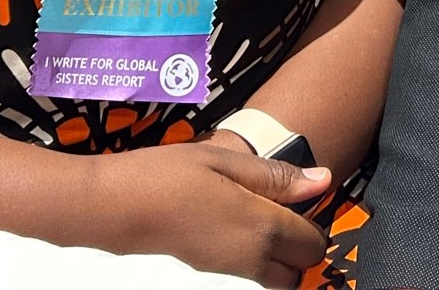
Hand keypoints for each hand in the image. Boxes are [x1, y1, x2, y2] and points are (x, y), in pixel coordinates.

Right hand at [84, 141, 330, 285]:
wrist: (116, 208)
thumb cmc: (167, 176)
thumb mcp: (226, 160)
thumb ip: (277, 175)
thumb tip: (322, 180)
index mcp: (261, 227)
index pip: (314, 243)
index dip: (316, 220)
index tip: (304, 196)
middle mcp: (251, 257)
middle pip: (299, 269)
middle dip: (301, 244)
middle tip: (285, 206)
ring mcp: (230, 270)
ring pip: (275, 277)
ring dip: (280, 254)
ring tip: (260, 213)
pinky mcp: (211, 272)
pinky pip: (251, 273)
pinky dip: (256, 255)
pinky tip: (237, 221)